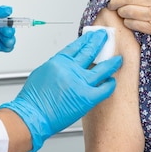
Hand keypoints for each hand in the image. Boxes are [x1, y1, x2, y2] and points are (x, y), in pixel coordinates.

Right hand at [0, 30, 121, 151]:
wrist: (32, 116)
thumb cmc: (33, 99)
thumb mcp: (42, 73)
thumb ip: (57, 67)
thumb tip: (66, 65)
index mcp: (59, 62)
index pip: (77, 46)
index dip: (86, 39)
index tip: (92, 35)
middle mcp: (71, 69)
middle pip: (90, 51)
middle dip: (99, 42)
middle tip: (105, 37)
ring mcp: (80, 83)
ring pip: (103, 69)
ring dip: (112, 62)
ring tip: (118, 59)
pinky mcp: (87, 98)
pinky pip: (104, 89)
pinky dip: (110, 85)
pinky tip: (112, 82)